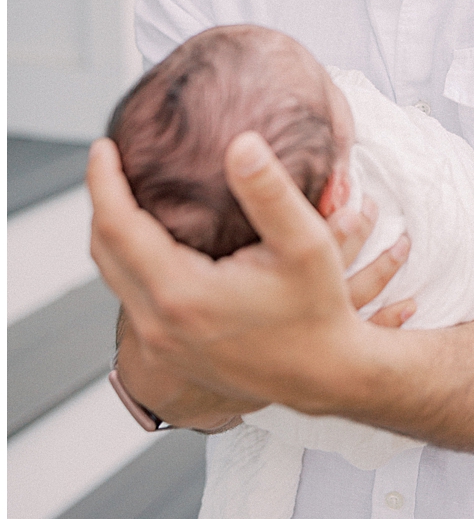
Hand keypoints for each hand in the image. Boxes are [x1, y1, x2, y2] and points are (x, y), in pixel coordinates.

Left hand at [90, 133, 412, 425]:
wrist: (326, 374)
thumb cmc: (318, 313)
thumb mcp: (306, 243)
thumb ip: (270, 192)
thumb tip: (242, 144)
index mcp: (183, 294)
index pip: (118, 226)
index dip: (104, 181)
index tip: (104, 148)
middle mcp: (161, 324)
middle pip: (104, 252)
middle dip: (101, 201)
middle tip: (109, 163)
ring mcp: (161, 344)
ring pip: (114, 277)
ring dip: (113, 233)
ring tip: (125, 195)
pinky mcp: (169, 353)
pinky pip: (130, 298)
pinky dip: (129, 261)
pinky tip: (152, 242)